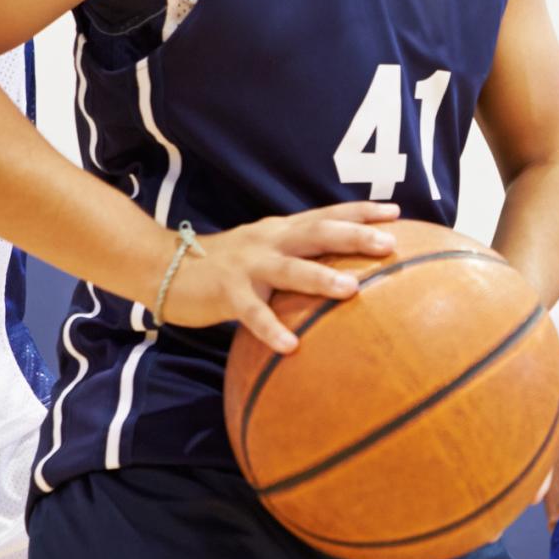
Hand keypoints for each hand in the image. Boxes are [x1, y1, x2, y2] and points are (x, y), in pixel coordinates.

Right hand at [161, 201, 398, 354]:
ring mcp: (248, 265)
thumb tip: (342, 271)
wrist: (163, 265)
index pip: (327, 214)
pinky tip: (290, 346)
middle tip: (388, 244)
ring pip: (289, 268)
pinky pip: (251, 313)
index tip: (396, 212)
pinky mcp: (226, 292)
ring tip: (352, 290)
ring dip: (321, 278)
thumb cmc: (225, 265)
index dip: (360, 211)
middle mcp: (269, 241)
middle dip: (354, 236)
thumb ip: (297, 256)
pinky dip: (271, 328)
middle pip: (317, 233)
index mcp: (281, 230)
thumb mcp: (264, 251)